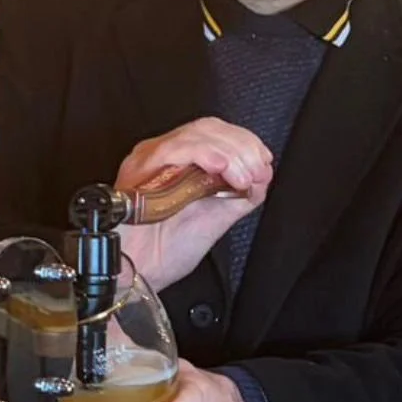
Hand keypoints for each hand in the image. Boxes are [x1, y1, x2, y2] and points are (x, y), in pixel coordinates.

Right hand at [115, 118, 272, 291]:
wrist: (138, 273)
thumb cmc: (165, 252)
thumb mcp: (216, 219)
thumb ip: (239, 195)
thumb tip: (263, 175)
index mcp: (179, 162)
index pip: (215, 132)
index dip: (244, 141)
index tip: (263, 161)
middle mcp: (162, 154)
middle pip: (208, 128)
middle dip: (242, 146)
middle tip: (256, 172)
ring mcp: (149, 158)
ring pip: (196, 134)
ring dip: (230, 153)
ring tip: (243, 177)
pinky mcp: (140, 168)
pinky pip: (176, 148)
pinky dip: (206, 154)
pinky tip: (223, 169)